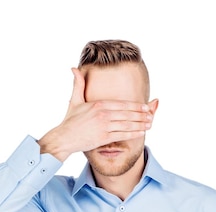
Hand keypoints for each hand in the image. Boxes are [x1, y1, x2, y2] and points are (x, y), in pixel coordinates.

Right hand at [37, 68, 152, 160]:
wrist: (64, 137)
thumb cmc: (70, 120)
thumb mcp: (74, 100)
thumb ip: (78, 84)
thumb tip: (73, 69)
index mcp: (98, 104)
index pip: (123, 104)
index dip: (136, 105)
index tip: (145, 106)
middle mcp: (103, 114)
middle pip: (128, 113)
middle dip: (142, 115)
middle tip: (151, 115)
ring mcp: (104, 126)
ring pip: (127, 124)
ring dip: (140, 124)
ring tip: (149, 124)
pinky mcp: (104, 138)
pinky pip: (123, 135)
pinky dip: (134, 133)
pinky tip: (141, 132)